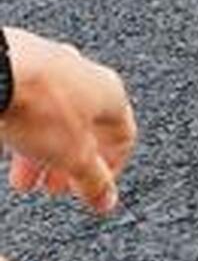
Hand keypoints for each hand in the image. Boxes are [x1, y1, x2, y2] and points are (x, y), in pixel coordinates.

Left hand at [0, 28, 136, 214]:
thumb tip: (106, 199)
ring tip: (22, 176)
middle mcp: (87, 75)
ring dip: (41, 150)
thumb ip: (94, 182)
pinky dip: (23, 127)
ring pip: (53, 117)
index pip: (123, 137)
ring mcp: (53, 64)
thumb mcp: (74, 158)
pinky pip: (28, 102)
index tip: (92, 189)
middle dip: (67, 165)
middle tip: (52, 187)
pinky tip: (7, 144)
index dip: (109, 169)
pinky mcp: (21, 61)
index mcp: (112, 94)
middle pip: (84, 129)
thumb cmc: (41, 108)